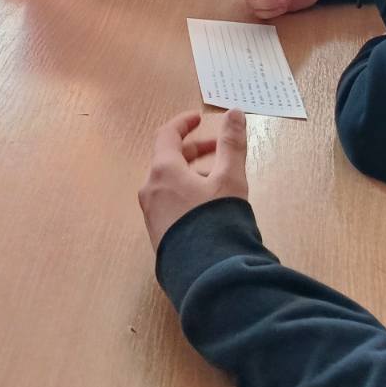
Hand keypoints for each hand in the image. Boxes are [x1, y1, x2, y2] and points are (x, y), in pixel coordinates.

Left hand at [139, 109, 249, 252]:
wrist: (206, 274)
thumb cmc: (217, 219)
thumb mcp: (230, 179)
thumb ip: (232, 144)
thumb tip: (234, 112)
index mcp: (163, 171)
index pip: (167, 135)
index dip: (183, 123)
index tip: (199, 119)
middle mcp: (150, 189)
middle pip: (168, 160)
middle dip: (194, 151)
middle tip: (218, 150)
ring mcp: (151, 214)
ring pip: (169, 183)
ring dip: (191, 174)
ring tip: (219, 181)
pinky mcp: (158, 234)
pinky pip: (169, 203)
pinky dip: (185, 194)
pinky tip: (207, 208)